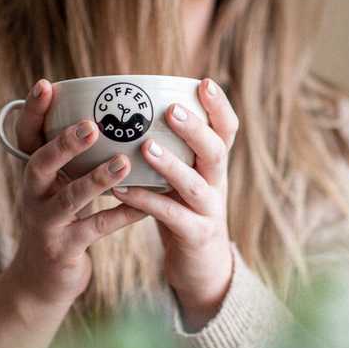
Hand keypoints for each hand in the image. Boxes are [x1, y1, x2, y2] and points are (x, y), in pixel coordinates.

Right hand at [9, 79, 147, 309]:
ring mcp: (45, 225)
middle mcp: (33, 196)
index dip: (32, 112)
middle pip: (39, 165)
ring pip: (68, 200)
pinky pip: (94, 229)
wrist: (44, 279)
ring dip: (96, 180)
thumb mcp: (61, 186)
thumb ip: (75, 158)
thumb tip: (112, 115)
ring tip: (124, 162)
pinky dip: (120, 216)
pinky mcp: (63, 250)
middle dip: (63, 144)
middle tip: (91, 125)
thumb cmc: (62, 220)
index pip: (25, 137)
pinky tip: (144, 206)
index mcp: (34, 175)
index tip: (46, 84)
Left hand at [112, 78, 238, 324]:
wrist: (202, 265)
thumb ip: (172, 149)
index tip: (205, 82)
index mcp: (214, 165)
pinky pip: (171, 216)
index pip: (227, 130)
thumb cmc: (184, 210)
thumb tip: (136, 109)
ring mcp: (209, 211)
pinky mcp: (195, 236)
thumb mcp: (185, 177)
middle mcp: (217, 184)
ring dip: (171, 165)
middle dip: (196, 129)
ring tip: (146, 147)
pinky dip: (146, 202)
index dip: (220, 106)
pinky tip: (121, 190)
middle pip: (216, 151)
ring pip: (196, 185)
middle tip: (172, 110)